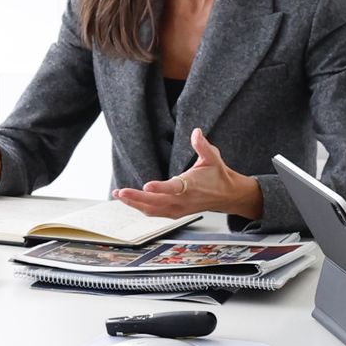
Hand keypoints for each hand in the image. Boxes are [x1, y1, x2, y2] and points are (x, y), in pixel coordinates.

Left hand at [116, 128, 261, 218]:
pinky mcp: (175, 213)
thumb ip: (202, 145)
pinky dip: (141, 208)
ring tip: (119, 195)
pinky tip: (130, 201)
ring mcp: (178, 209)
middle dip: (136, 198)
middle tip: (120, 192)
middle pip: (156, 202)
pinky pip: (155, 212)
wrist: (227, 195)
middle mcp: (182, 200)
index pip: (173, 188)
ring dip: (134, 203)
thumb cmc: (218, 175)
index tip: (147, 186)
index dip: (160, 188)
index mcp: (191, 186)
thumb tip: (196, 132)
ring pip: (152, 210)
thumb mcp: (213, 157)